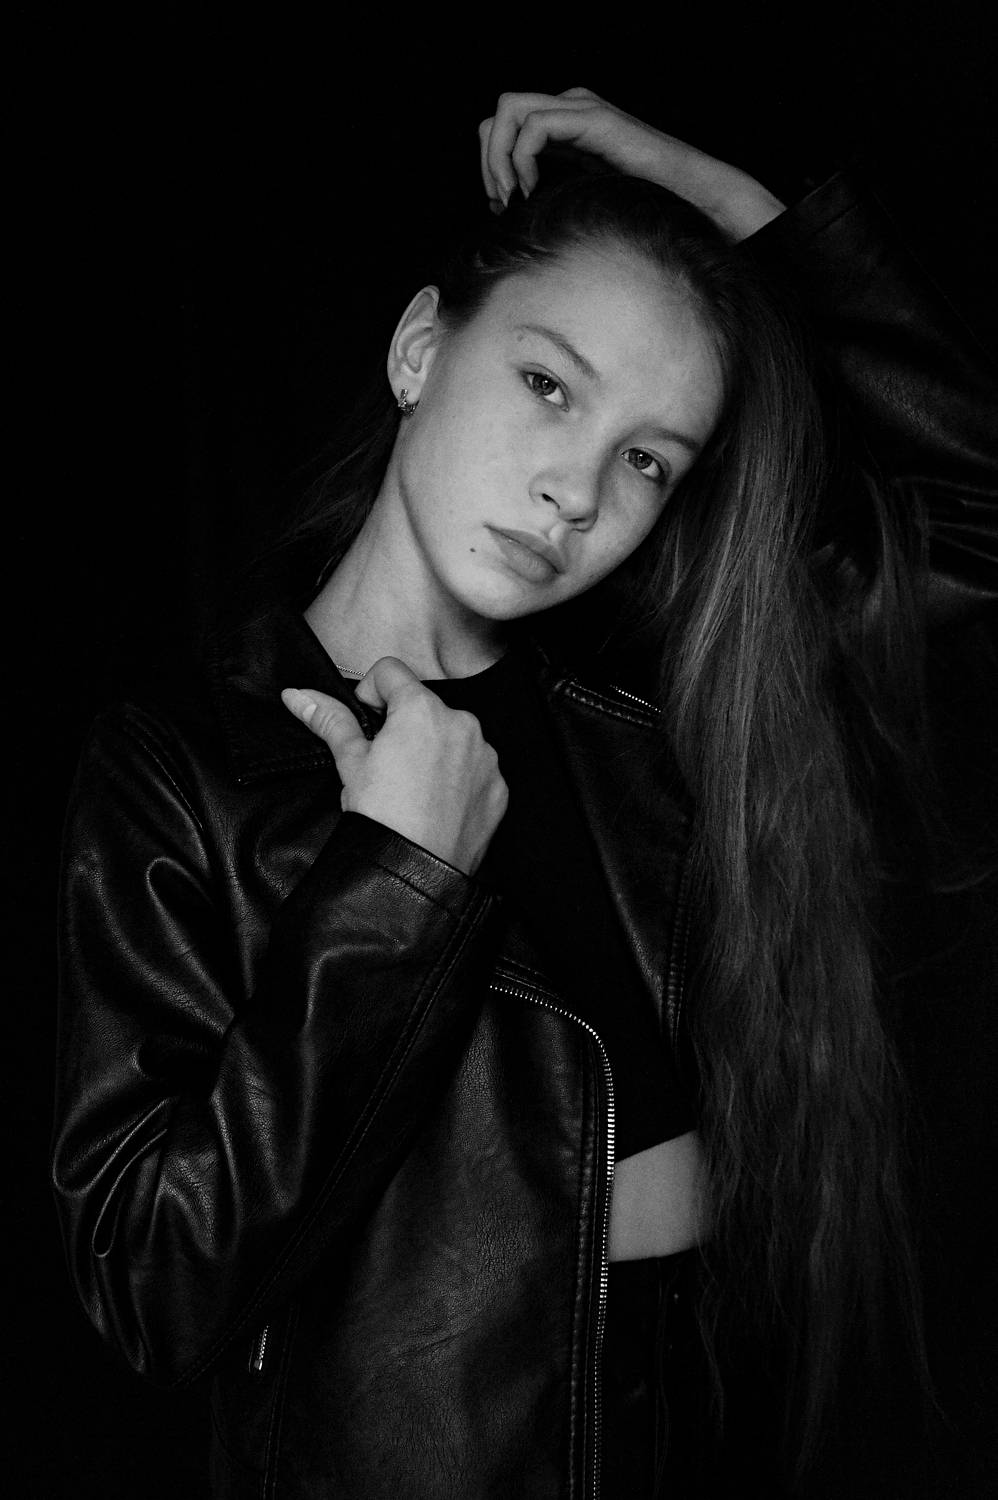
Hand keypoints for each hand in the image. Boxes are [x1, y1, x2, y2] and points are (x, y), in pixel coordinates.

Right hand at [281, 658, 507, 876]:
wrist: (413, 872)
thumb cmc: (381, 817)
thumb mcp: (349, 762)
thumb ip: (329, 720)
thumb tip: (299, 695)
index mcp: (422, 709)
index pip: (391, 671)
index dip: (370, 693)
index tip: (366, 722)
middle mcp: (462, 723)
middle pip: (425, 705)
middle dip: (404, 726)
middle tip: (386, 764)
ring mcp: (485, 756)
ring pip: (452, 736)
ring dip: (433, 750)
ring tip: (412, 788)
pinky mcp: (497, 785)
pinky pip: (474, 768)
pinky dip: (457, 778)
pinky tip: (436, 803)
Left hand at [479, 87, 784, 240]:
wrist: (691, 202)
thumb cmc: (641, 208)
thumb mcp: (580, 199)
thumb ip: (548, 192)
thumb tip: (504, 206)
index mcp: (566, 124)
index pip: (504, 125)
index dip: (491, 163)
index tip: (503, 205)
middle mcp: (570, 107)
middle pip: (501, 113)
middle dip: (490, 160)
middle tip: (503, 202)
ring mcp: (582, 109)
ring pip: (510, 110)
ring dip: (500, 158)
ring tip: (514, 197)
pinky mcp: (593, 120)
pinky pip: (534, 127)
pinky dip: (521, 161)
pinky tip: (533, 191)